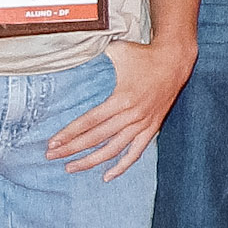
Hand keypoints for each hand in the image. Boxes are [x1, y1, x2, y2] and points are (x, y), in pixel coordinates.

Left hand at [48, 37, 191, 180]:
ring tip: (70, 167)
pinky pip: (136, 152)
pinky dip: (122, 166)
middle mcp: (132, 114)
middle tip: (51, 156)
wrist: (176, 60)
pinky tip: (107, 176)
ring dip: (91, 161)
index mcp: (122, 99)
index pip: (89, 122)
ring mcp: (143, 123)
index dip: (69, 134)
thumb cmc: (143, 55)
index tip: (52, 143)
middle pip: (96, 138)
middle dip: (71, 149)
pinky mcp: (152, 127)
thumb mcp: (117, 51)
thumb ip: (94, 55)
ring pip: (114, 149)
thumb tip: (70, 53)